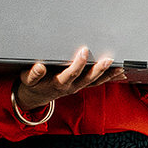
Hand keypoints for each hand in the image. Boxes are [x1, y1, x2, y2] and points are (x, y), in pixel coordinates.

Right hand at [13, 47, 127, 110]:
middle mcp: (70, 86)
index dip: (78, 63)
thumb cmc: (32, 84)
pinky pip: (97, 82)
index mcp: (57, 83)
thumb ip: (33, 74)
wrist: (35, 97)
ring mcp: (77, 87)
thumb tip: (39, 66)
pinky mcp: (81, 85)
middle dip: (98, 69)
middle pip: (87, 79)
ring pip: (95, 81)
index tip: (83, 51)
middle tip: (108, 59)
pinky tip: (118, 72)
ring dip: (107, 75)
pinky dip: (108, 78)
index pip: (70, 74)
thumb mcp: (27, 79)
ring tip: (120, 67)